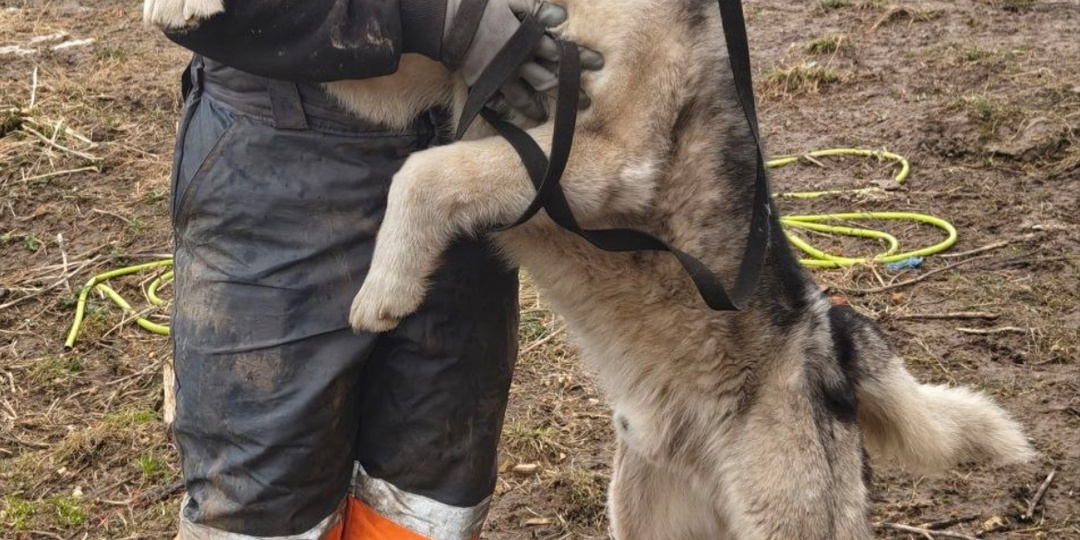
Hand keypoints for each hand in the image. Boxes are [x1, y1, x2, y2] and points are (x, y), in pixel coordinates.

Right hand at [445, 0, 603, 119]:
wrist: (447, 21)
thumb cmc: (481, 5)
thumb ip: (536, 9)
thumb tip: (561, 16)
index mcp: (529, 39)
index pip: (561, 52)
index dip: (581, 58)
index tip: (598, 65)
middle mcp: (519, 62)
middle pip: (550, 80)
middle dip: (569, 91)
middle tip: (585, 102)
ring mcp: (501, 76)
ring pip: (525, 97)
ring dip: (538, 107)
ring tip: (547, 115)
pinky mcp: (483, 83)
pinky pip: (498, 100)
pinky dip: (507, 107)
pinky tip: (513, 115)